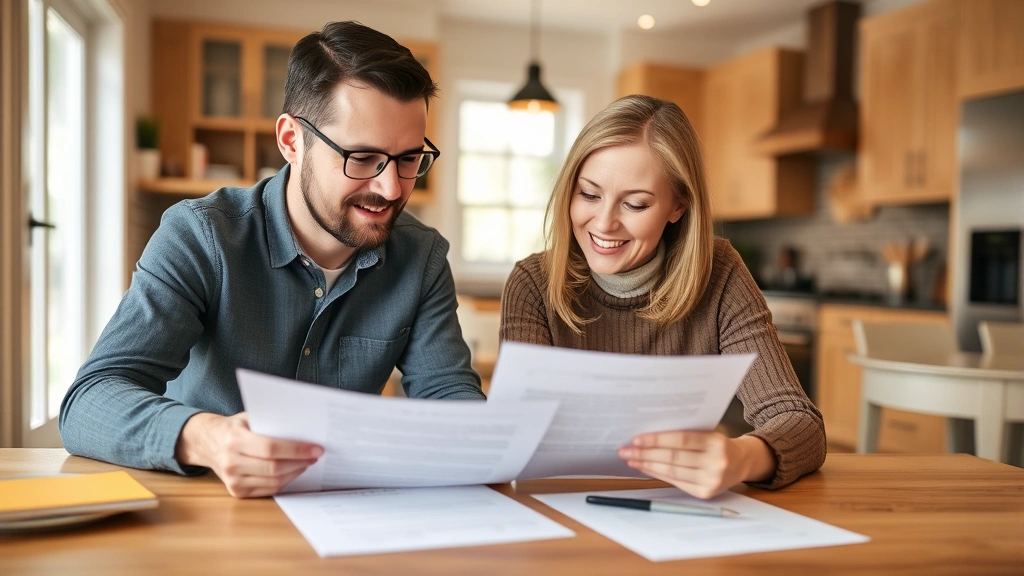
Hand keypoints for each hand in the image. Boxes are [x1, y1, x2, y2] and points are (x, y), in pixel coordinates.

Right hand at [175, 412, 322, 497]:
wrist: (208, 442)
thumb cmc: (234, 428)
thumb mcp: (248, 417)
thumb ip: (270, 422)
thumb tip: (304, 428)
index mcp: (234, 440)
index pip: (271, 448)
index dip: (296, 450)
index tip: (316, 448)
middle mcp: (231, 462)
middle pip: (274, 467)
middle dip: (300, 462)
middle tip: (315, 455)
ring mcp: (232, 480)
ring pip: (274, 481)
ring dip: (295, 472)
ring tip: (307, 462)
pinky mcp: (237, 492)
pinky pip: (268, 489)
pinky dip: (285, 481)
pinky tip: (293, 471)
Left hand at [618, 431, 775, 498]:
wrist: (741, 462)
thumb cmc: (717, 443)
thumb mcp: (708, 432)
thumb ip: (685, 433)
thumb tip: (648, 435)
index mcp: (716, 442)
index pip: (682, 440)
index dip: (657, 440)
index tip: (636, 439)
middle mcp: (715, 463)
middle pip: (673, 458)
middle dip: (645, 454)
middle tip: (625, 450)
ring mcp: (711, 481)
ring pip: (672, 472)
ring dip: (647, 465)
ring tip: (631, 459)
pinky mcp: (705, 493)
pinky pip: (675, 482)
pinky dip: (657, 474)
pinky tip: (645, 468)